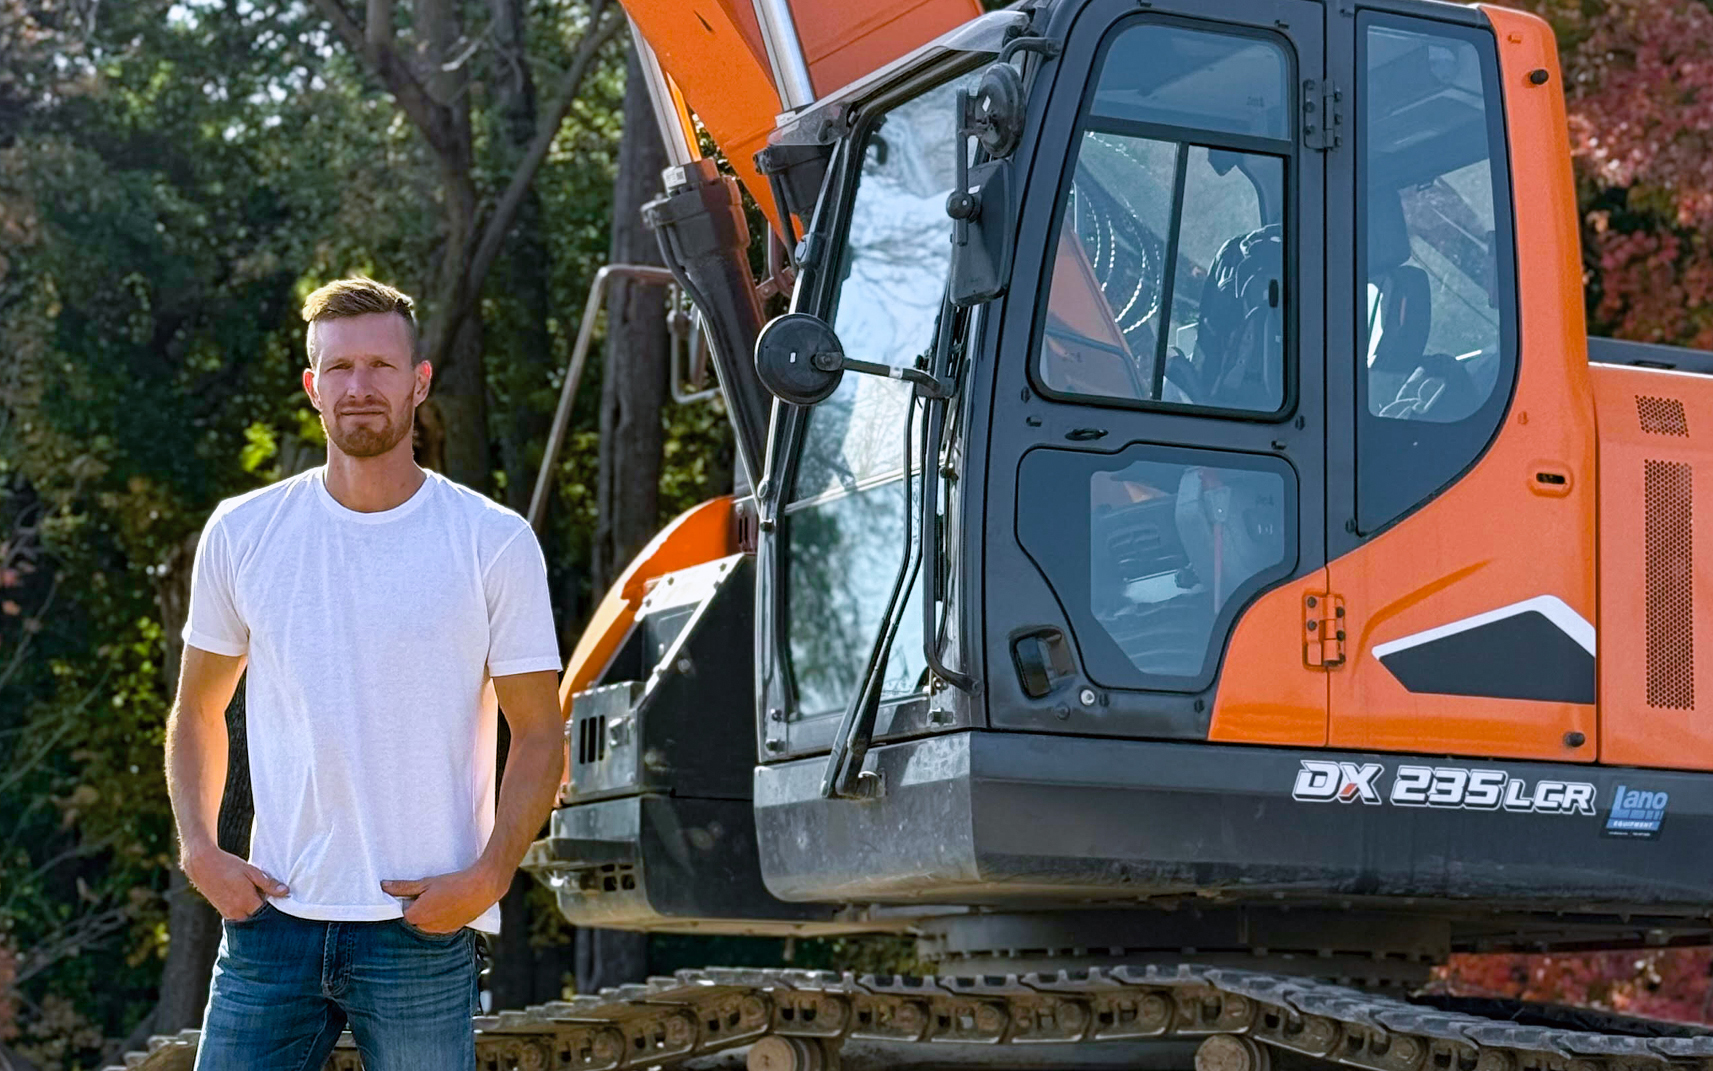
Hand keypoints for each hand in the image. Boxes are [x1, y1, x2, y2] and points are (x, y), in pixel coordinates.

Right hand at [183, 845, 287, 920]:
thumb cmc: (229, 866)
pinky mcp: (223, 912)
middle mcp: (237, 912)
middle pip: (258, 919)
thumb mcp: (252, 872)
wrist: (203, 865)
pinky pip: (238, 918)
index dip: (276, 909)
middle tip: (272, 902)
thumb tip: (286, 892)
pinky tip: (249, 903)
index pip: (267, 913)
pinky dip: (245, 913)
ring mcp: (228, 913)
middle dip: (266, 914)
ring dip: (255, 914)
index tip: (282, 903)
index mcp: (247, 902)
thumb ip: (268, 884)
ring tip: (260, 901)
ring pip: (248, 920)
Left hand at [381, 865, 502, 933]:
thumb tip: (384, 886)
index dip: (410, 900)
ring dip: (430, 914)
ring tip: (442, 898)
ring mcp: (440, 930)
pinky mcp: (452, 930)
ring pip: (427, 924)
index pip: (404, 911)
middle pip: (415, 920)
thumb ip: (403, 887)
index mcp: (417, 915)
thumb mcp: (426, 882)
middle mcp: (426, 927)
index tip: (419, 891)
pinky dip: (441, 918)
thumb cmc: (454, 884)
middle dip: (419, 909)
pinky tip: (450, 905)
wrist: (482, 888)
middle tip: (430, 893)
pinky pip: (439, 927)